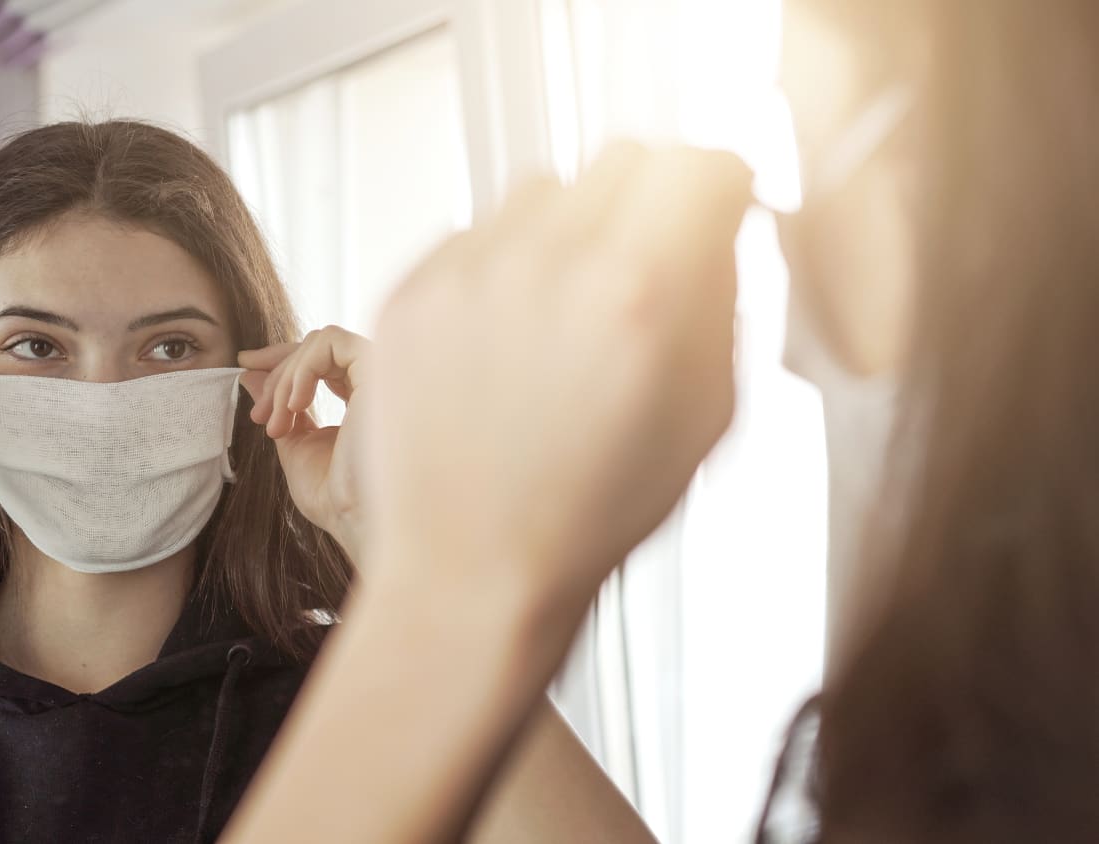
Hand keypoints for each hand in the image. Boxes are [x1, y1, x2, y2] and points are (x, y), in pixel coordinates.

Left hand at [239, 326, 369, 561]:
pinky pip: (332, 341)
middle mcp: (377, 381)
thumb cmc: (335, 497)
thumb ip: (277, 406)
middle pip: (317, 346)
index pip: (321, 359)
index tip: (244, 366)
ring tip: (276, 422)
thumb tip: (248, 373)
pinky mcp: (381, 369)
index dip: (280, 359)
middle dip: (277, 374)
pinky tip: (295, 406)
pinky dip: (302, 368)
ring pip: (321, 342)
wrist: (357, 519)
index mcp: (361, 398)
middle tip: (259, 416)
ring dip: (286, 377)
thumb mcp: (294, 444)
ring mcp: (383, 373)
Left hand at [363, 144, 752, 602]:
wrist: (472, 567)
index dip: (720, 184)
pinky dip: (503, 263)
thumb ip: (722, 299)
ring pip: (542, 189)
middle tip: (650, 254)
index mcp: (638, 291)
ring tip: (571, 305)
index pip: (696, 164)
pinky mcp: (408, 293)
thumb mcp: (706, 413)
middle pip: (621, 159)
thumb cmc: (593, 510)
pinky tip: (510, 333)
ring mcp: (466, 272)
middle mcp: (546, 263)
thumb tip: (719, 226)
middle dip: (651, 197)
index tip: (718, 204)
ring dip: (572, 224)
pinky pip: (473, 234)